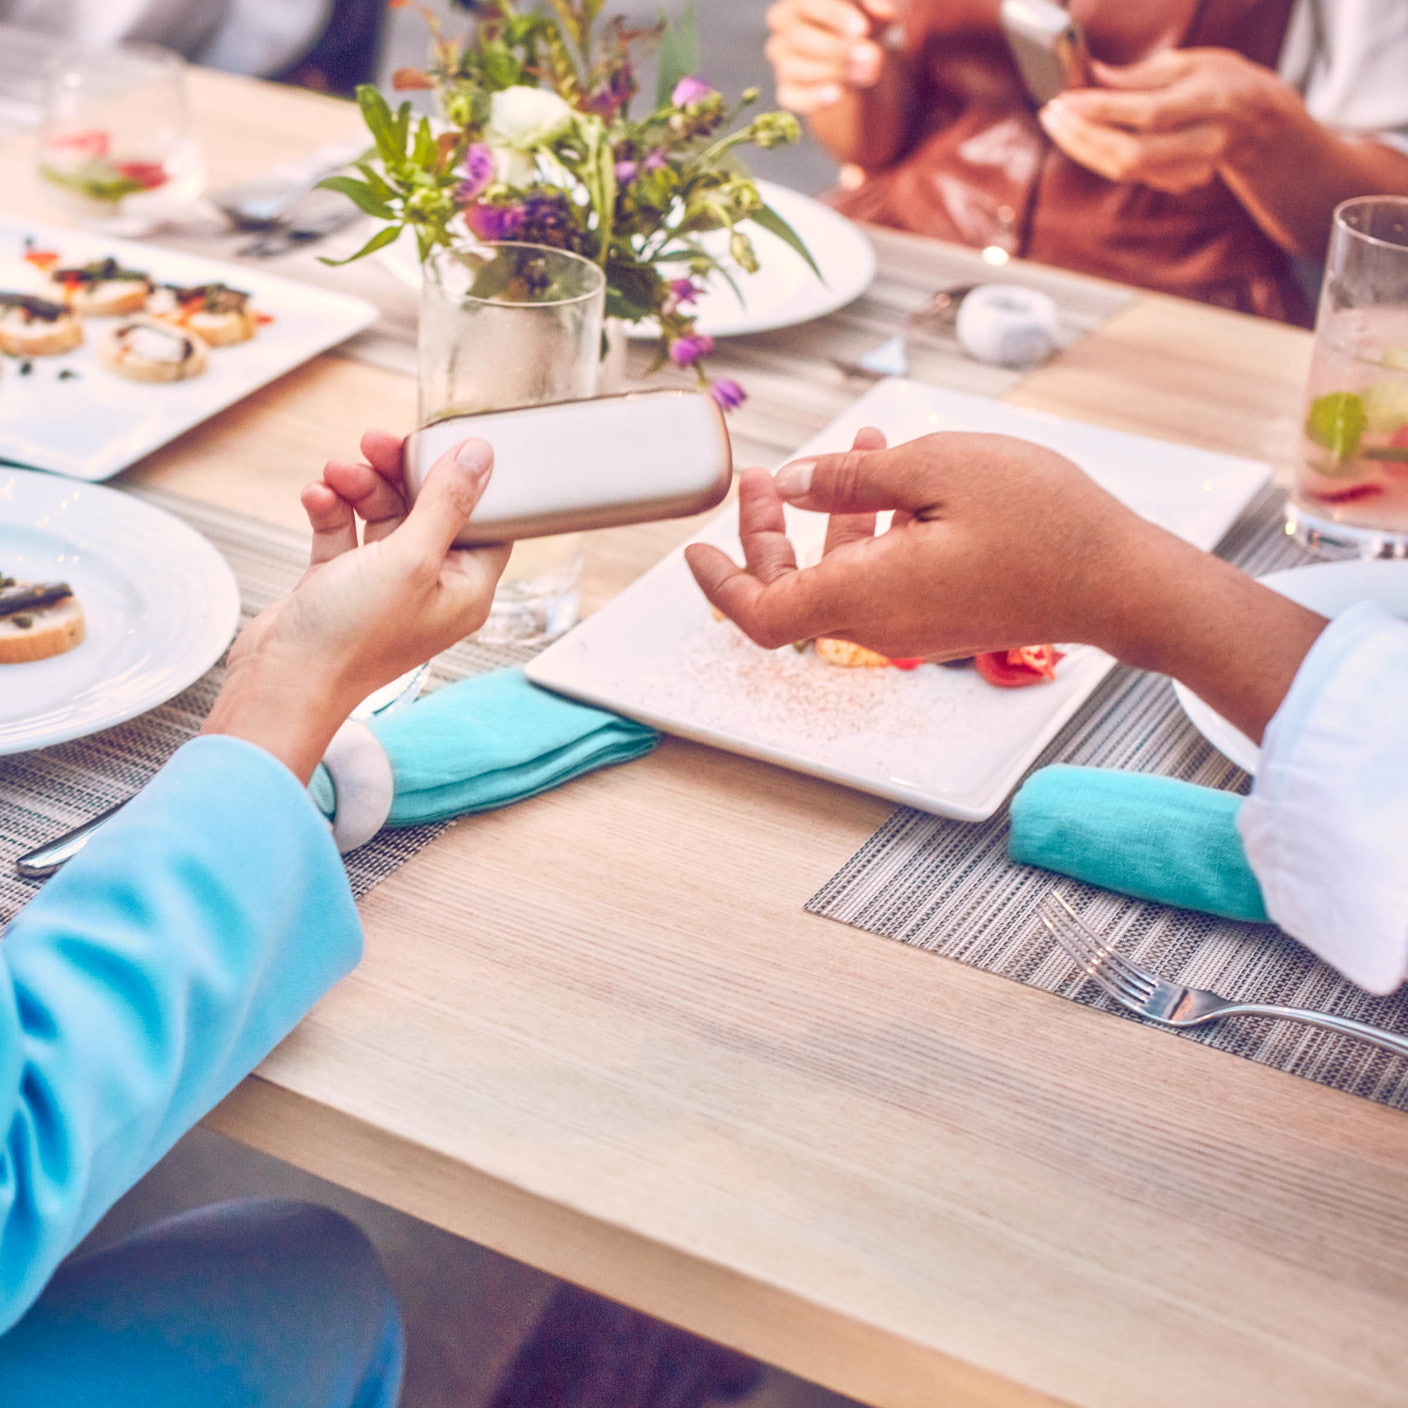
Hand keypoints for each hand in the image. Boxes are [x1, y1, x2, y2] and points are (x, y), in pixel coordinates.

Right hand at [204, 431, 510, 779]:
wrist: (282, 680)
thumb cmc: (352, 637)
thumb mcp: (411, 558)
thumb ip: (446, 504)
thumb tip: (481, 457)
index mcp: (465, 591)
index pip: (485, 523)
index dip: (464, 481)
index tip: (440, 443)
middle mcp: (430, 589)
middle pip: (428, 511)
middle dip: (399, 474)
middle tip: (374, 442)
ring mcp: (383, 587)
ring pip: (381, 517)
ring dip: (359, 488)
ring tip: (335, 472)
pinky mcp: (341, 584)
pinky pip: (343, 533)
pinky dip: (331, 511)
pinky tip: (315, 497)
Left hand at [684, 431, 1326, 741]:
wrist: (1122, 582)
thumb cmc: (1043, 525)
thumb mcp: (936, 469)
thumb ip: (851, 478)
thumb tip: (796, 483)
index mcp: (863, 596)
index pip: (759, 614)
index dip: (719, 582)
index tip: (699, 546)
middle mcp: (879, 624)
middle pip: (791, 593)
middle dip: (768, 534)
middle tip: (767, 479)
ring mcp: (912, 626)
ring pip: (838, 578)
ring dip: (829, 517)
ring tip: (851, 450)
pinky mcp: (941, 617)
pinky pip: (881, 579)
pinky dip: (872, 530)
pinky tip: (895, 473)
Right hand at [766, 0, 898, 113]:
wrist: (858, 63)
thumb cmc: (862, 26)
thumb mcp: (875, 12)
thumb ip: (879, 7)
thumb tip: (883, 12)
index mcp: (801, 1)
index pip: (809, 3)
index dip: (835, 16)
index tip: (862, 30)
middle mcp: (784, 27)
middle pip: (799, 37)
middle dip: (837, 49)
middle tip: (869, 57)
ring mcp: (782, 60)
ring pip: (794, 67)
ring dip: (832, 72)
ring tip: (866, 74)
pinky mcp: (787, 90)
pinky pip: (791, 96)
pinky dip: (813, 97)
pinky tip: (837, 94)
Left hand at [1038, 48, 1292, 194]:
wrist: (1262, 126)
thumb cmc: (1225, 82)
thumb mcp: (1194, 62)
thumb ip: (1142, 75)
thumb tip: (1093, 77)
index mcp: (1213, 100)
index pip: (1149, 112)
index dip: (1103, 109)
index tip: (1067, 98)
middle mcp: (1203, 141)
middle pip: (1131, 153)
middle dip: (1084, 136)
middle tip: (1052, 112)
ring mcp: (1189, 169)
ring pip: (1122, 169)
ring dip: (1081, 147)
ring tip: (1056, 121)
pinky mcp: (1175, 183)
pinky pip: (1125, 173)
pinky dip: (1096, 155)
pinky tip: (1080, 135)